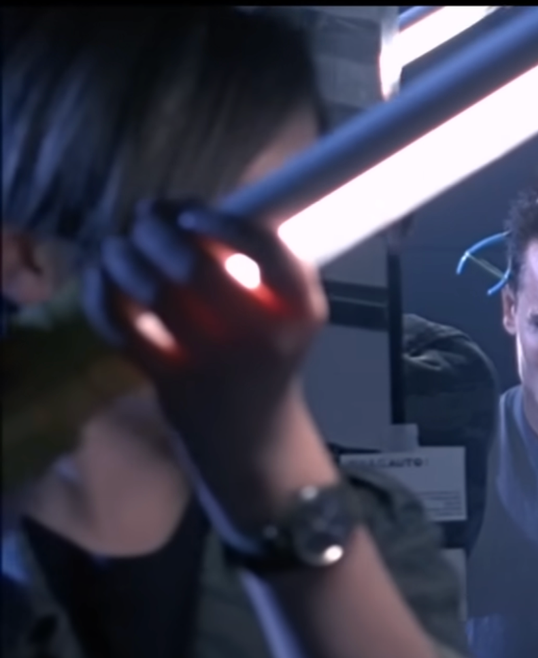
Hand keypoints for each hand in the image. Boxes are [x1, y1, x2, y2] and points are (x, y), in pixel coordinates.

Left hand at [84, 201, 338, 543]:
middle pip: (196, 266)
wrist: (252, 437)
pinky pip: (123, 324)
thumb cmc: (267, 356)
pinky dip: (102, 294)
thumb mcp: (287, 312)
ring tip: (118, 245)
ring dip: (122, 256)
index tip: (192, 216)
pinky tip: (102, 278)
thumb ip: (259, 263)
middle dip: (156, 230)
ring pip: (152, 291)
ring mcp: (213, 360)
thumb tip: (201, 204)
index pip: (269, 251)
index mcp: (299, 310)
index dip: (223, 225)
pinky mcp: (170, 379)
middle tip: (143, 218)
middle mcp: (260, 334)